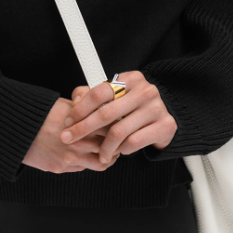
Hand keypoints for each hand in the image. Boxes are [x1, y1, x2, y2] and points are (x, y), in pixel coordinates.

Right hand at [22, 96, 121, 173]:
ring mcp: (70, 157)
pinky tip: (87, 156)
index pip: (110, 128)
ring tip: (107, 153)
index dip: (118, 128)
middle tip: (119, 142)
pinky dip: (88, 163)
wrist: (17, 130)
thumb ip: (83, 110)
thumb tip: (97, 110)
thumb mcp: (64, 105)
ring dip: (106, 159)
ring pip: (100, 164)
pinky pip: (83, 169)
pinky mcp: (61, 167)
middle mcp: (79, 141)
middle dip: (116, 146)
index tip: (120, 127)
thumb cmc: (37, 114)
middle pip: (109, 147)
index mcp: (81, 123)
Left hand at [62, 71, 177, 163]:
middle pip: (106, 113)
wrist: (164, 118)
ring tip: (100, 153)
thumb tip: (75, 101)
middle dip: (83, 128)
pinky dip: (122, 150)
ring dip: (104, 146)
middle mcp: (145, 91)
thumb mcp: (114, 97)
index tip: (68, 121)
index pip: (100, 92)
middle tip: (69, 139)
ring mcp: (156, 108)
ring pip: (119, 131)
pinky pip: (134, 142)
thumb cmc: (133, 108)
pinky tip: (119, 151)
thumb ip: (92, 96)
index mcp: (130, 79)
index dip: (81, 108)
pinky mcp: (165, 125)